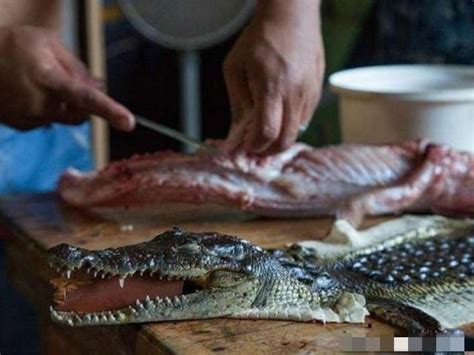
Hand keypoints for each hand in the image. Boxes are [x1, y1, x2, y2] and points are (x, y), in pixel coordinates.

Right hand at [0, 26, 133, 130]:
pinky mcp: (23, 126)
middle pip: (81, 112)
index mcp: (48, 79)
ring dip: (62, 103)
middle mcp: (41, 104)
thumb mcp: (47, 43)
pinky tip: (29, 93)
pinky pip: (48, 120)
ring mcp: (31, 118)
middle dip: (83, 101)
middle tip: (66, 79)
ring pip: (64, 117)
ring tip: (39, 82)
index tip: (128, 123)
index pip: (86, 98)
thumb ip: (77, 67)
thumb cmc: (12, 46)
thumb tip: (100, 87)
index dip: (110, 110)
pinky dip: (47, 109)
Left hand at [223, 0, 323, 153]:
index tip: (245, 147)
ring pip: (298, 131)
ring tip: (266, 131)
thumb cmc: (258, 39)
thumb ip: (237, 104)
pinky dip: (291, 125)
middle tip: (256, 148)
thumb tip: (235, 134)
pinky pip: (305, 118)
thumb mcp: (236, 68)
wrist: (291, 16)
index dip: (255, 146)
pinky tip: (279, 115)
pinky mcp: (317, 91)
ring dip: (281, 138)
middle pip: (286, 139)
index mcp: (271, 87)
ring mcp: (309, 93)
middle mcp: (294, 93)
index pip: (267, 132)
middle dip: (269, 151)